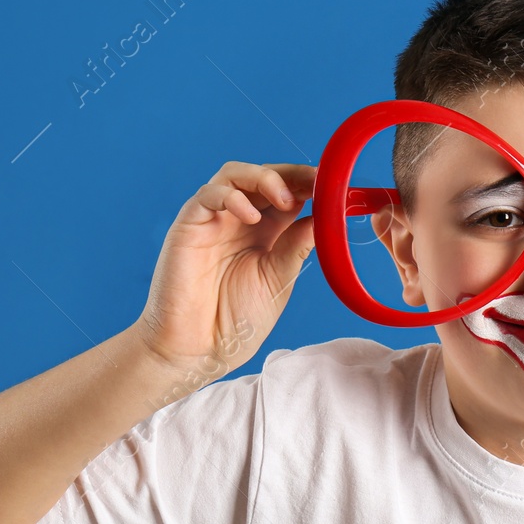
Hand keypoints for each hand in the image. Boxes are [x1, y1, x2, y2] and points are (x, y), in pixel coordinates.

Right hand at [133, 161, 316, 375]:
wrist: (198, 349)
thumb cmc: (236, 321)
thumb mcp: (278, 279)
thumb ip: (296, 245)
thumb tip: (325, 216)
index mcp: (265, 233)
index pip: (288, 193)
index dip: (308, 184)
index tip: (333, 187)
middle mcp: (239, 221)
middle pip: (264, 177)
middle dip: (292, 174)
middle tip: (315, 183)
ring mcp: (214, 220)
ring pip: (236, 175)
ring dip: (264, 177)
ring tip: (285, 198)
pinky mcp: (189, 225)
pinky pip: (208, 195)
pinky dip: (232, 197)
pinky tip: (250, 217)